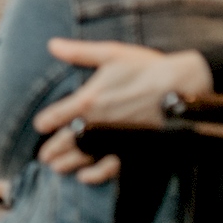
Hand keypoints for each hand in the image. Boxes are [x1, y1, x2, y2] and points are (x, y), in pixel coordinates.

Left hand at [31, 40, 213, 178]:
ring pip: (83, 156)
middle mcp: (97, 123)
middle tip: (44, 157)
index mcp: (88, 99)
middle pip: (67, 140)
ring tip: (56, 168)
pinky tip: (85, 177)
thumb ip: (78, 52)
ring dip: (66, 163)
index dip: (45, 122)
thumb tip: (52, 44)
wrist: (182, 86)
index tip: (40, 126)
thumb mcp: (110, 54)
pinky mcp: (132, 150)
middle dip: (53, 149)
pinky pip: (109, 168)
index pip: (56, 116)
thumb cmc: (147, 68)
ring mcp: (114, 139)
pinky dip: (94, 174)